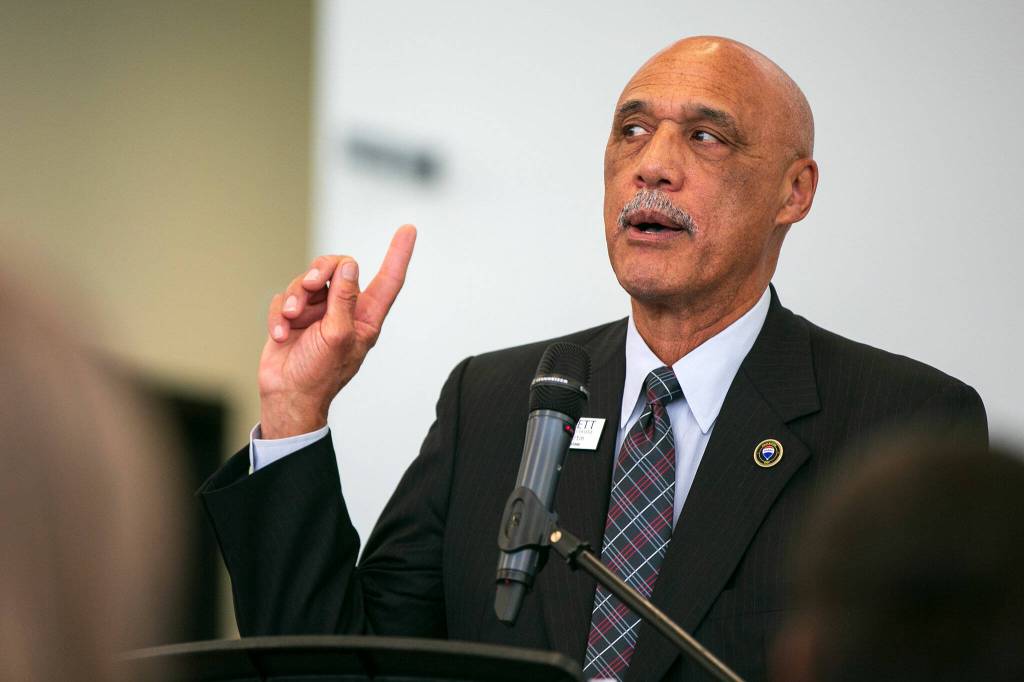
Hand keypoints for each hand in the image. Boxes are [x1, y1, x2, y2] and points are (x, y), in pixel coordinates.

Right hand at [258, 225, 416, 438]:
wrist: (286, 397)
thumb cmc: (318, 375)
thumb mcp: (337, 335)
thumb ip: (344, 299)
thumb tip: (350, 267)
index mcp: (365, 317)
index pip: (388, 280)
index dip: (398, 254)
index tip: (408, 230)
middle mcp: (343, 310)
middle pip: (339, 268)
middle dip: (322, 271)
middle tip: (312, 285)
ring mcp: (317, 312)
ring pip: (308, 281)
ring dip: (296, 297)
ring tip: (292, 319)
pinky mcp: (293, 316)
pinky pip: (284, 298)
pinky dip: (279, 314)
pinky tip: (281, 334)